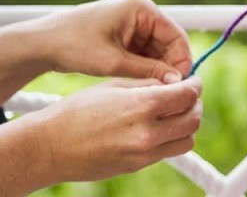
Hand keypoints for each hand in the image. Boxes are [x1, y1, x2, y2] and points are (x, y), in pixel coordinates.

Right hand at [0, 76, 202, 195]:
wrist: (51, 146)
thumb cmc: (77, 110)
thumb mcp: (114, 86)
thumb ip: (148, 84)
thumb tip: (173, 83)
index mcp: (142, 106)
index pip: (188, 95)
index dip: (194, 84)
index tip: (192, 81)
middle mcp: (148, 133)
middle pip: (194, 118)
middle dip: (194, 103)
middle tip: (186, 95)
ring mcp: (145, 153)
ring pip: (188, 139)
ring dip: (187, 124)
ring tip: (173, 112)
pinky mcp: (138, 166)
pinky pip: (170, 151)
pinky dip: (172, 138)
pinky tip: (158, 126)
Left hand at [26, 0, 191, 82]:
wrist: (42, 43)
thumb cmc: (73, 44)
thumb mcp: (114, 62)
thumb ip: (148, 71)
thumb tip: (177, 82)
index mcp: (141, 8)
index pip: (176, 35)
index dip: (181, 62)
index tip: (179, 85)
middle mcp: (139, 11)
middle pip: (168, 43)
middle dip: (168, 67)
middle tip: (166, 92)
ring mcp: (132, 23)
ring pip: (157, 51)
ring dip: (156, 70)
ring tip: (150, 91)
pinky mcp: (123, 35)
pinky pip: (144, 53)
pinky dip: (144, 68)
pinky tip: (139, 84)